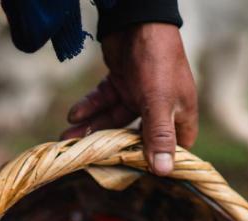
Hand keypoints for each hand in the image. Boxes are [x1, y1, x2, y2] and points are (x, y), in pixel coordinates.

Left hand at [62, 23, 196, 175]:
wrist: (137, 15)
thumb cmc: (157, 58)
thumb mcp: (159, 101)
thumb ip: (160, 136)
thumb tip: (163, 171)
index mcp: (179, 115)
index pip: (173, 149)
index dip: (157, 164)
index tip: (137, 177)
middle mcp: (161, 108)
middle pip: (138, 139)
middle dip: (113, 149)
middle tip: (88, 161)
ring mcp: (140, 96)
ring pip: (115, 120)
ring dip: (93, 129)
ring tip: (68, 140)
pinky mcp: (122, 83)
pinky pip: (105, 101)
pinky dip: (90, 108)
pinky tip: (73, 117)